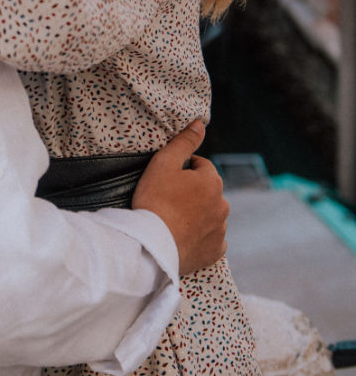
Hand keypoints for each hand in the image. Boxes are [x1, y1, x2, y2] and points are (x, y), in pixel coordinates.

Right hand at [131, 121, 228, 274]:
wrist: (153, 245)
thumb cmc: (155, 201)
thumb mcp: (164, 163)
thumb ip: (184, 142)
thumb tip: (200, 124)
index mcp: (212, 181)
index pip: (200, 166)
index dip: (182, 170)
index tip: (167, 179)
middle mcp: (222, 205)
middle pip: (207, 191)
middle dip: (192, 192)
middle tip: (167, 200)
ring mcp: (220, 229)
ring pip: (210, 215)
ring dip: (197, 214)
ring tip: (173, 220)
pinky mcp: (215, 251)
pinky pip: (211, 239)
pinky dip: (201, 237)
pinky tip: (184, 237)